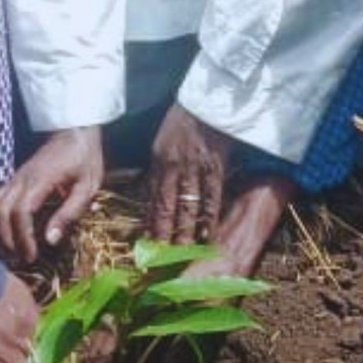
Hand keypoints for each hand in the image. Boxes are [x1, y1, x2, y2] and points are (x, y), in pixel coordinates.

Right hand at [0, 127, 103, 261]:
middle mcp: (21, 179)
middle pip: (1, 212)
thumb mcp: (87, 186)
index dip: (22, 237)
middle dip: (6, 240)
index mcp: (40, 180)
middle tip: (19, 260)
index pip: (21, 211)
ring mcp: (14, 178)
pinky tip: (2, 235)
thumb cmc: (84, 159)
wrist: (74, 132)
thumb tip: (50, 240)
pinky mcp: (13, 179)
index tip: (31, 256)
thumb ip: (70, 212)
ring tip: (8, 252)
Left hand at [148, 105, 230, 243]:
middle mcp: (175, 169)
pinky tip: (208, 233)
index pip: (154, 201)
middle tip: (161, 259)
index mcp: (160, 164)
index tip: (147, 246)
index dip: (151, 226)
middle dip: (165, 235)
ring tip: (182, 252)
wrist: (206, 103)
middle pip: (169, 209)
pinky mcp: (216, 168)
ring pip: (189, 207)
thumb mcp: (160, 146)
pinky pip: (213, 197)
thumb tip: (151, 198)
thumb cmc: (182, 123)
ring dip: (186, 232)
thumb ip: (158, 172)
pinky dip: (210, 217)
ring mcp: (196, 170)